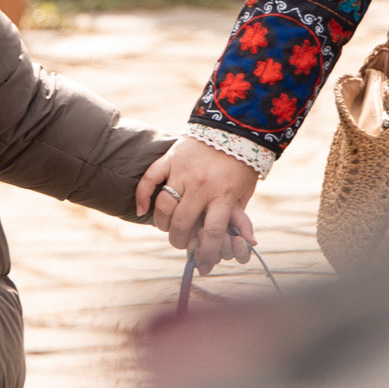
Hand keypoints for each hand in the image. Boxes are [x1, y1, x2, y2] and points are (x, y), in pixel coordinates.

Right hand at [137, 138, 260, 275]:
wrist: (232, 125)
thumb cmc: (241, 163)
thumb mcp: (245, 191)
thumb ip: (240, 216)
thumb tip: (247, 242)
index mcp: (224, 194)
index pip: (212, 231)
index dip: (207, 251)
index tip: (204, 262)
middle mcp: (201, 185)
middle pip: (182, 222)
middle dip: (179, 240)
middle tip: (181, 243)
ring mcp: (183, 171)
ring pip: (163, 206)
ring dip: (162, 223)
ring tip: (167, 227)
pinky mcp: (170, 158)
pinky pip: (149, 179)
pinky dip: (142, 196)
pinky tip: (141, 210)